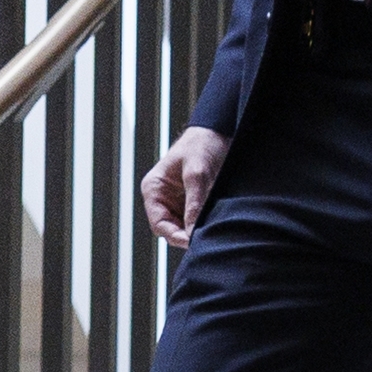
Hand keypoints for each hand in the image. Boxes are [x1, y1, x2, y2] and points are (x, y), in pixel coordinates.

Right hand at [141, 125, 230, 248]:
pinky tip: (217, 223)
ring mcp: (178, 201)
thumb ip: (194, 203)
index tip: (192, 241)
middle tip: (206, 240)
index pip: (159, 223)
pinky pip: (196, 219)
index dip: (174, 235)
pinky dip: (205, 223)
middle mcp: (163, 198)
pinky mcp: (193, 202)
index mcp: (154, 189)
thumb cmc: (201, 145)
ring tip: (213, 231)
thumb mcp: (197, 173)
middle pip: (171, 229)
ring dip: (197, 230)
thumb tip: (192, 232)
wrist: (217, 130)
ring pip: (185, 227)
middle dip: (187, 235)